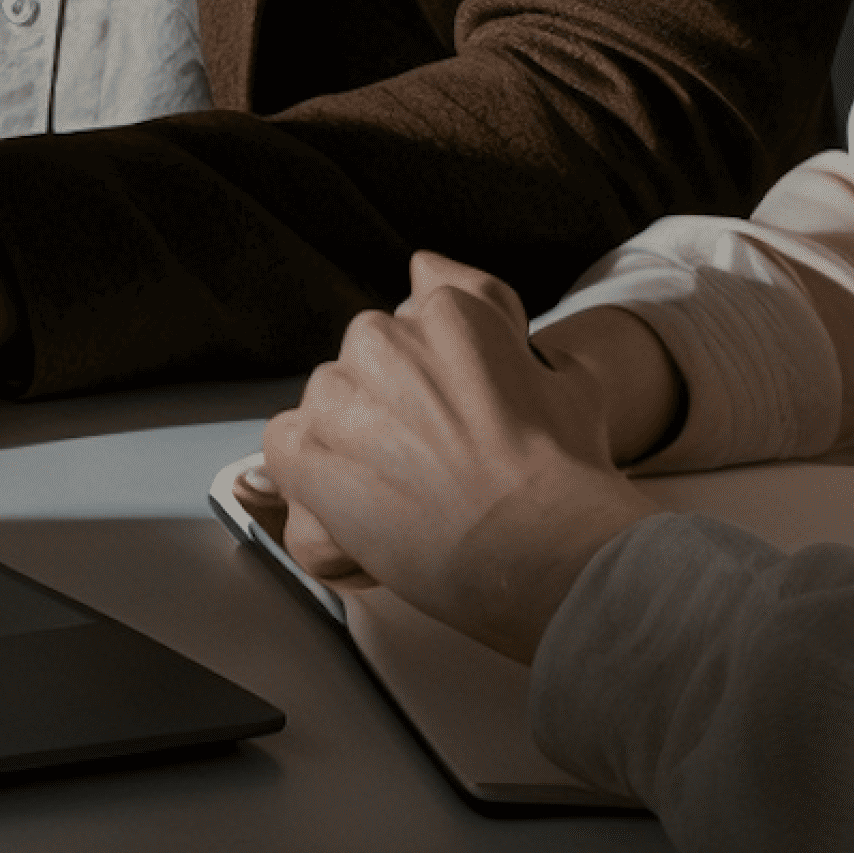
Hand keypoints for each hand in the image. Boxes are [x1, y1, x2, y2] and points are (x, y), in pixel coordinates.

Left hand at [255, 253, 658, 657]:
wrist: (537, 546)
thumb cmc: (561, 476)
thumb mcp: (567, 380)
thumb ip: (517, 339)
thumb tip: (487, 324)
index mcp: (449, 311)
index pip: (419, 305)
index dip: (439, 364)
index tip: (454, 403)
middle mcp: (384, 338)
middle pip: (369, 359)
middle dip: (392, 402)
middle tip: (434, 458)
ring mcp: (339, 393)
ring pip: (328, 404)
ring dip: (352, 439)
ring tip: (404, 491)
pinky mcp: (304, 450)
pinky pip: (285, 447)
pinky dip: (311, 478)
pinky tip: (357, 505)